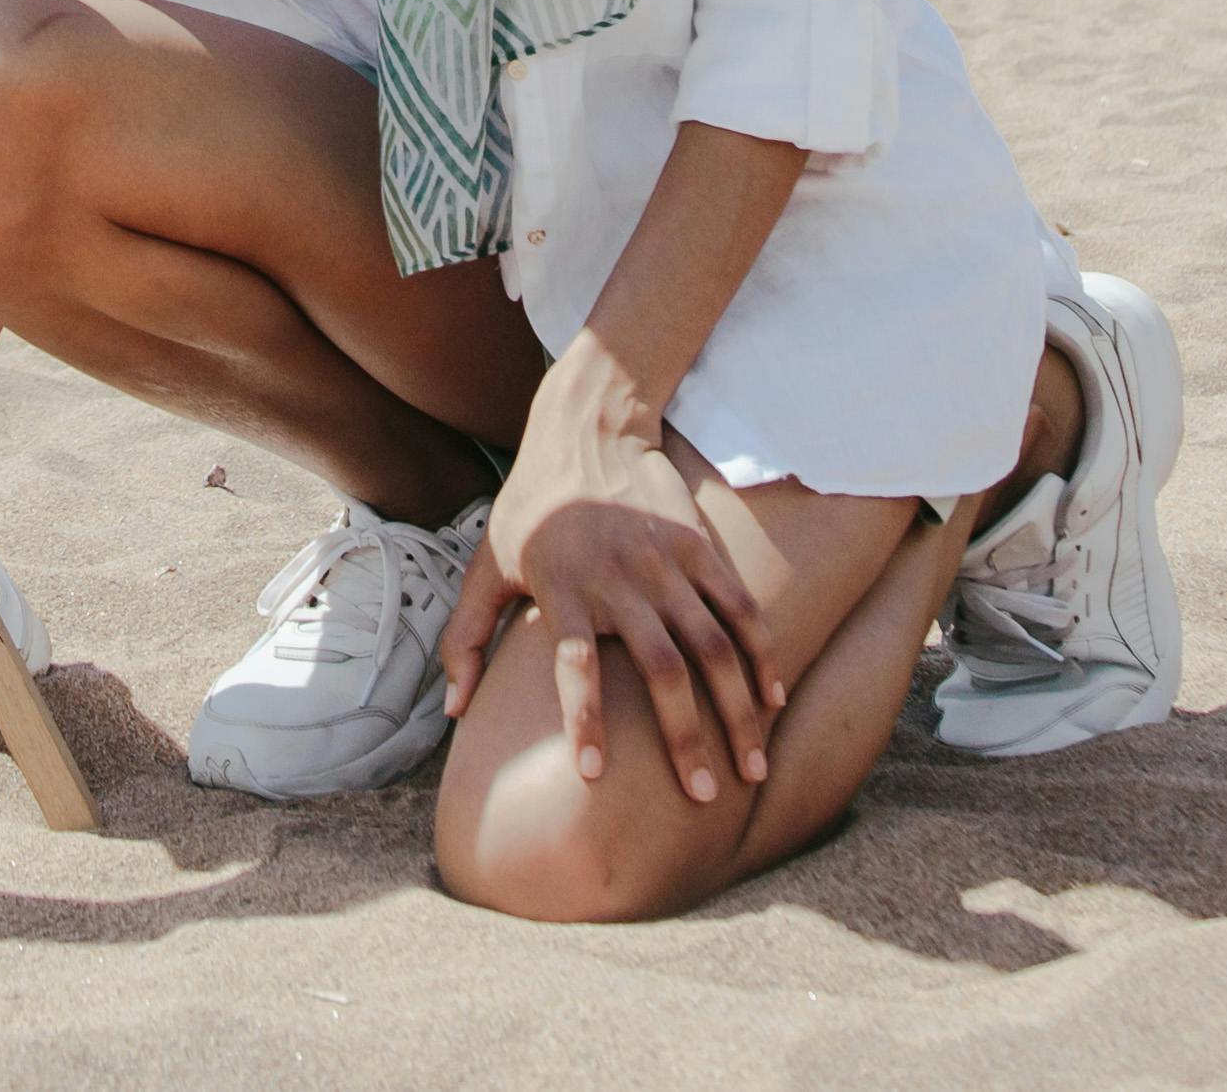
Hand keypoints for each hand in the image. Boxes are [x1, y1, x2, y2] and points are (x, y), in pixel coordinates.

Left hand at [439, 342, 783, 806]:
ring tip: (752, 769)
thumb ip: (466, 638)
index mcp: (563, 587)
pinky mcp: (701, 547)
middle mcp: (620, 578)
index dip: (583, 719)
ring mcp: (667, 562)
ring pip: (714, 647)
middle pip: (662, 668)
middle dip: (686, 737)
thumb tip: (452, 711)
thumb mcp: (486, 564)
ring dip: (736, 712)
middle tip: (704, 797)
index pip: (574, 664)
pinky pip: (740, 609)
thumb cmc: (529, 508)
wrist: (587, 428)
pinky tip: (773, 702)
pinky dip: (762, 657)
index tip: (594, 776)